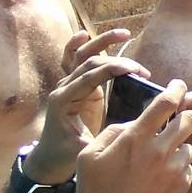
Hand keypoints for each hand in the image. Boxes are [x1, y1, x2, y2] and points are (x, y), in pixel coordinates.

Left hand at [28, 29, 141, 183]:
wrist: (49, 158)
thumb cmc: (68, 155)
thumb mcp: (90, 148)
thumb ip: (111, 138)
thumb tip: (138, 125)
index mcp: (64, 101)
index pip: (90, 77)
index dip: (113, 70)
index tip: (137, 70)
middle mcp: (62, 88)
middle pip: (89, 62)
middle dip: (117, 61)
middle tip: (142, 70)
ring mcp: (65, 85)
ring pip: (81, 55)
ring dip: (101, 42)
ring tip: (124, 33)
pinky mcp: (72, 86)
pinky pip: (70, 59)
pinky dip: (77, 45)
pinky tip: (85, 33)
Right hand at [71, 80, 191, 192]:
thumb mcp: (89, 157)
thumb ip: (112, 132)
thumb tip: (131, 124)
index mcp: (135, 138)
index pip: (165, 103)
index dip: (176, 90)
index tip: (179, 86)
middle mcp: (160, 150)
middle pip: (190, 119)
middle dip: (188, 114)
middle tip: (181, 117)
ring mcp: (176, 168)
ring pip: (189, 145)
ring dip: (179, 146)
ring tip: (160, 160)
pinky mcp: (184, 184)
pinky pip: (187, 167)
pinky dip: (179, 168)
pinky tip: (161, 180)